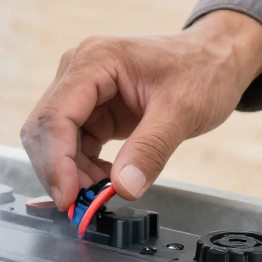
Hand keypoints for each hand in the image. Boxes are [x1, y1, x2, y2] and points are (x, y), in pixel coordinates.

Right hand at [21, 10, 261, 206]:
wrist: (216, 58)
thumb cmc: (203, 69)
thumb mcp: (183, 111)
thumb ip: (151, 149)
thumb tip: (123, 188)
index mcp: (95, 60)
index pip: (56, 115)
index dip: (56, 161)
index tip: (68, 197)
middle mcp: (80, 70)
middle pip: (45, 129)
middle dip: (59, 170)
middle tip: (83, 203)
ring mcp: (83, 90)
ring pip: (55, 141)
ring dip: (71, 172)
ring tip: (102, 191)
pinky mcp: (92, 108)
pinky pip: (73, 144)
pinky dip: (82, 168)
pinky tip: (107, 178)